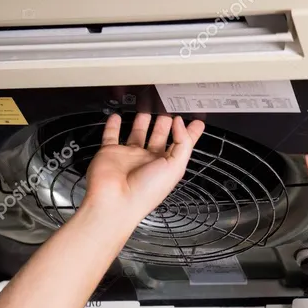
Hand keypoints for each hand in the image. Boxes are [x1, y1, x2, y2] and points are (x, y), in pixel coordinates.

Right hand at [83, 112, 204, 222]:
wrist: (116, 201)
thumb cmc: (145, 192)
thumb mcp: (176, 167)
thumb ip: (182, 142)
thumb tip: (180, 123)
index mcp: (166, 165)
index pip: (181, 145)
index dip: (189, 133)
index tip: (196, 120)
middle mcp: (148, 160)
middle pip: (159, 136)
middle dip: (165, 121)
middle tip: (170, 107)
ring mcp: (130, 156)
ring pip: (138, 133)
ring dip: (143, 120)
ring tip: (148, 106)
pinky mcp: (111, 152)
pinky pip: (111, 135)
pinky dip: (113, 125)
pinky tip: (117, 117)